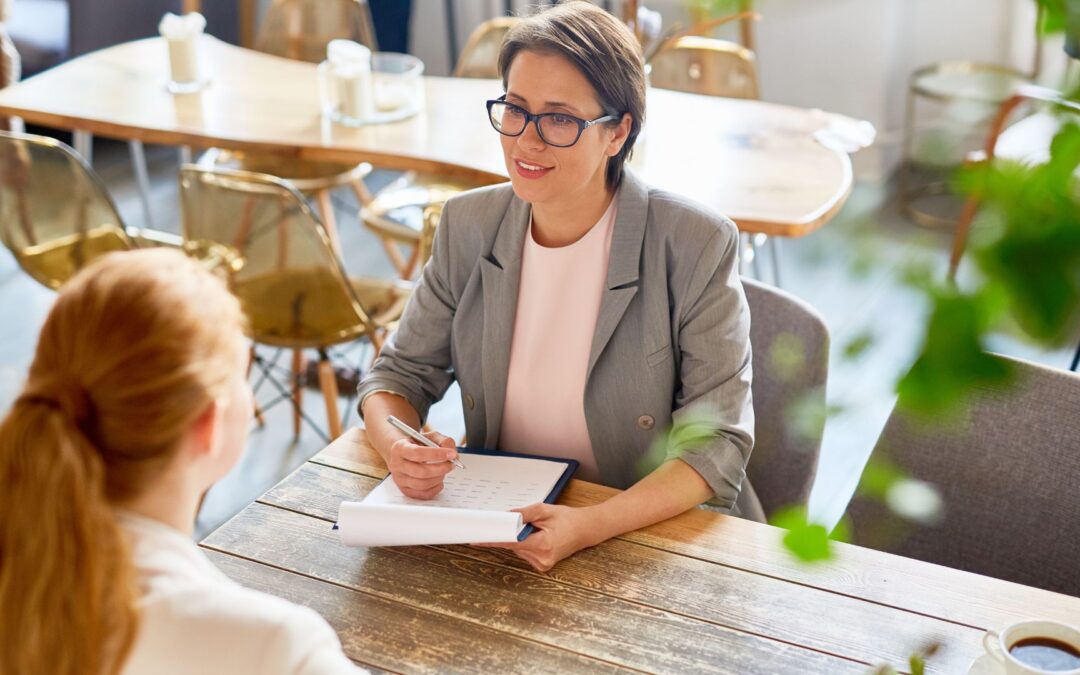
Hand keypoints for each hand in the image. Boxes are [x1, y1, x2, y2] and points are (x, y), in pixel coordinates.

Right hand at [386, 430, 457, 499]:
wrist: (405, 454)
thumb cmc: (418, 445)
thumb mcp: (430, 437)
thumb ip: (443, 441)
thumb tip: (453, 455)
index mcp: (400, 448)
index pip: (417, 453)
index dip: (436, 454)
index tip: (451, 454)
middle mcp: (397, 464)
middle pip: (420, 471)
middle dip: (441, 468)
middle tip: (452, 463)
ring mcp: (399, 479)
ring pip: (422, 484)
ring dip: (439, 478)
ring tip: (444, 470)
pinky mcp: (405, 490)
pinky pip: (423, 494)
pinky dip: (435, 488)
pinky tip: (439, 480)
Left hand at [477, 503, 601, 571]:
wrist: (585, 529)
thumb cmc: (568, 519)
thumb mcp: (544, 510)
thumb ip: (523, 514)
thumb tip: (504, 517)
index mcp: (542, 545)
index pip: (510, 543)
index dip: (493, 540)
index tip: (477, 539)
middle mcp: (542, 558)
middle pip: (513, 546)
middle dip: (513, 533)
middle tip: (525, 523)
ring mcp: (542, 564)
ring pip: (518, 550)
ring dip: (521, 539)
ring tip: (540, 530)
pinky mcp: (542, 566)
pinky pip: (525, 553)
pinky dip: (527, 544)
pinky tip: (540, 537)